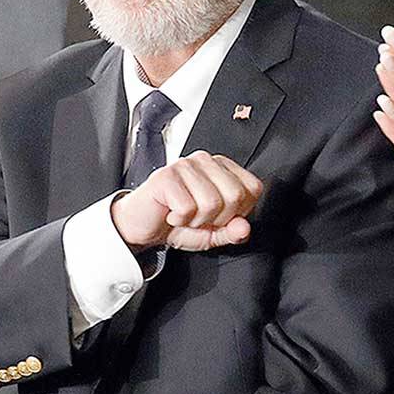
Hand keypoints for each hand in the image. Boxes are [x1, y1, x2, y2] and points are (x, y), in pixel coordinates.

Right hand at [110, 151, 262, 251]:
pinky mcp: (166, 176)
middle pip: (235, 196)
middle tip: (198, 217)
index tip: (217, 216)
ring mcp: (185, 165)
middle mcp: (205, 160)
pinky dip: (179, 220)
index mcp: (222, 168)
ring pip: (211, 203)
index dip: (238, 212)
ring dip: (195, 221)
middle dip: (217, 218)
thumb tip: (244, 228)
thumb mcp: (212, 233)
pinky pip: (188, 207)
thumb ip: (232, 232)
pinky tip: (171, 214)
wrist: (141, 226)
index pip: (253, 188)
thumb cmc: (176, 222)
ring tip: (183, 215)